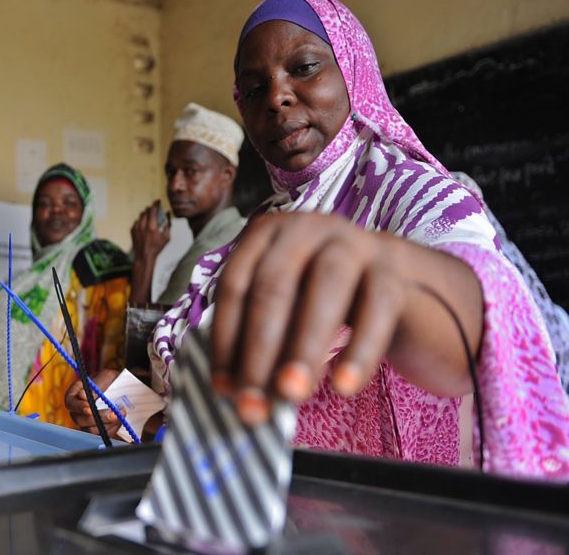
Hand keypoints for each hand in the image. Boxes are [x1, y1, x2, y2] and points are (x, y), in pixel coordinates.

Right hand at [65, 368, 122, 436]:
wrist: (123, 390)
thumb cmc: (112, 380)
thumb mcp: (105, 377)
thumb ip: (95, 386)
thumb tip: (82, 396)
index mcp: (75, 393)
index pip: (70, 402)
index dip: (78, 407)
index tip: (89, 408)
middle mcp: (78, 410)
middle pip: (79, 419)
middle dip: (97, 417)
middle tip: (113, 413)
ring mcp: (87, 422)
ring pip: (91, 429)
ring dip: (107, 423)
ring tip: (121, 414)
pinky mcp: (98, 430)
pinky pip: (102, 434)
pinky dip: (112, 428)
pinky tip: (120, 420)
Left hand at [131, 201, 171, 260]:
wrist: (144, 256)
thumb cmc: (156, 248)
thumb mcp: (167, 237)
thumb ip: (168, 224)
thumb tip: (168, 214)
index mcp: (152, 226)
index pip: (153, 210)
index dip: (156, 204)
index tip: (158, 201)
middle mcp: (143, 226)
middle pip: (146, 211)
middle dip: (151, 209)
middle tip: (155, 210)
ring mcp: (136, 228)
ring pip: (141, 215)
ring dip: (146, 214)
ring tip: (150, 218)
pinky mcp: (132, 230)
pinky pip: (136, 221)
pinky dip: (141, 221)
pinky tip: (144, 226)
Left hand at [208, 212, 481, 424]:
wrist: (408, 286)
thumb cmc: (328, 302)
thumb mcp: (288, 307)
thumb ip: (263, 338)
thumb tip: (236, 393)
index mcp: (268, 234)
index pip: (236, 285)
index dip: (226, 339)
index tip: (224, 389)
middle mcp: (307, 228)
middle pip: (274, 287)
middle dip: (258, 351)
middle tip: (253, 404)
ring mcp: (355, 242)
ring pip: (324, 289)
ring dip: (303, 347)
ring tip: (292, 394)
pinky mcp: (395, 269)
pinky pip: (377, 308)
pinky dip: (359, 351)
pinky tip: (344, 387)